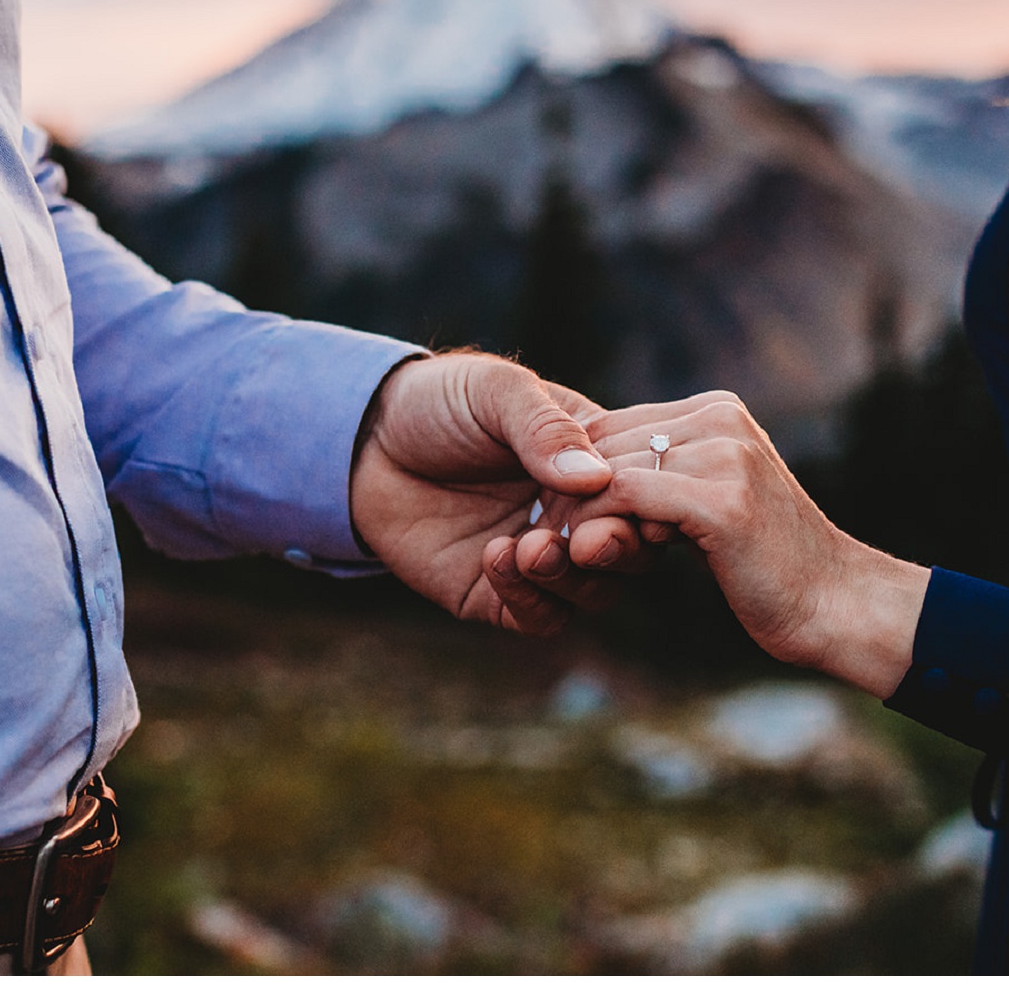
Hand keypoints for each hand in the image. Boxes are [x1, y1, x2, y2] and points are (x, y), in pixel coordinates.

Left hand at [350, 353, 652, 632]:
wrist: (364, 440)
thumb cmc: (441, 401)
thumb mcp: (496, 393)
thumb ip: (543, 428)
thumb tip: (594, 478)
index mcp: (593, 458)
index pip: (643, 489)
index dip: (645, 502)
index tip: (629, 503)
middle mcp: (576, 512)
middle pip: (630, 550)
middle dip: (616, 550)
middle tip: (586, 542)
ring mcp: (541, 554)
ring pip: (592, 591)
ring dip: (570, 578)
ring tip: (530, 548)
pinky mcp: (498, 592)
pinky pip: (537, 616)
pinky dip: (528, 597)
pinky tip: (497, 557)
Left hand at [560, 392, 929, 696]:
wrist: (840, 605)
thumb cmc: (774, 567)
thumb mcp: (719, 502)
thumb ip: (670, 476)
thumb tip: (597, 475)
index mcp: (717, 410)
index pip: (614, 423)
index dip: (575, 470)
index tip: (556, 516)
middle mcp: (719, 417)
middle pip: (604, 440)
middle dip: (566, 491)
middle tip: (546, 537)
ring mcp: (724, 453)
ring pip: (609, 467)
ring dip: (577, 512)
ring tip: (565, 552)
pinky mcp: (721, 499)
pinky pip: (627, 497)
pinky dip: (598, 525)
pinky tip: (592, 557)